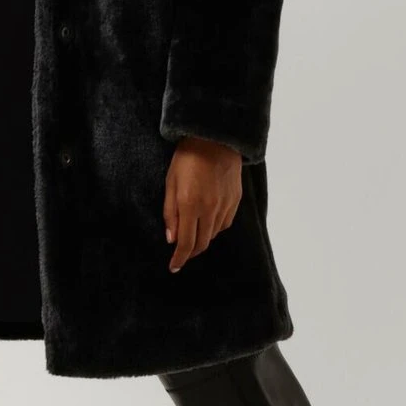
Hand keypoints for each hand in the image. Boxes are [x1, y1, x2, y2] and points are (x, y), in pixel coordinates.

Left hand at [163, 135, 241, 272]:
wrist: (215, 138)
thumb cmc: (187, 158)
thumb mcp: (170, 182)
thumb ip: (170, 212)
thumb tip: (171, 239)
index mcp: (190, 205)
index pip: (186, 243)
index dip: (179, 258)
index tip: (173, 267)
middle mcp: (210, 210)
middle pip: (202, 244)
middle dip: (190, 253)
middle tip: (181, 254)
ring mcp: (225, 206)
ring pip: (214, 235)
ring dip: (202, 240)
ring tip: (192, 236)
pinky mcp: (235, 201)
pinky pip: (224, 224)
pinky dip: (214, 228)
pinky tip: (207, 222)